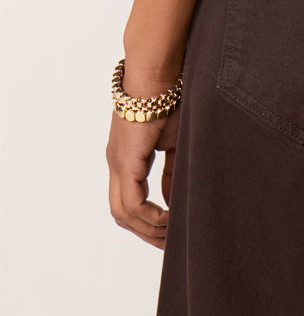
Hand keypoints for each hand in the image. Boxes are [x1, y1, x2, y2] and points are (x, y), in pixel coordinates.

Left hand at [106, 97, 180, 249]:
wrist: (158, 72)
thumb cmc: (169, 96)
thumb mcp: (174, 141)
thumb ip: (172, 170)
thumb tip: (174, 199)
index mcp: (127, 157)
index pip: (131, 200)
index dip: (150, 220)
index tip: (171, 231)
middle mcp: (117, 164)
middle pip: (122, 214)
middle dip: (146, 232)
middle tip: (170, 243)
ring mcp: (118, 163)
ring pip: (123, 213)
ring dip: (147, 228)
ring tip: (172, 232)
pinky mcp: (125, 161)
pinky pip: (132, 202)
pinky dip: (149, 216)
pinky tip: (169, 217)